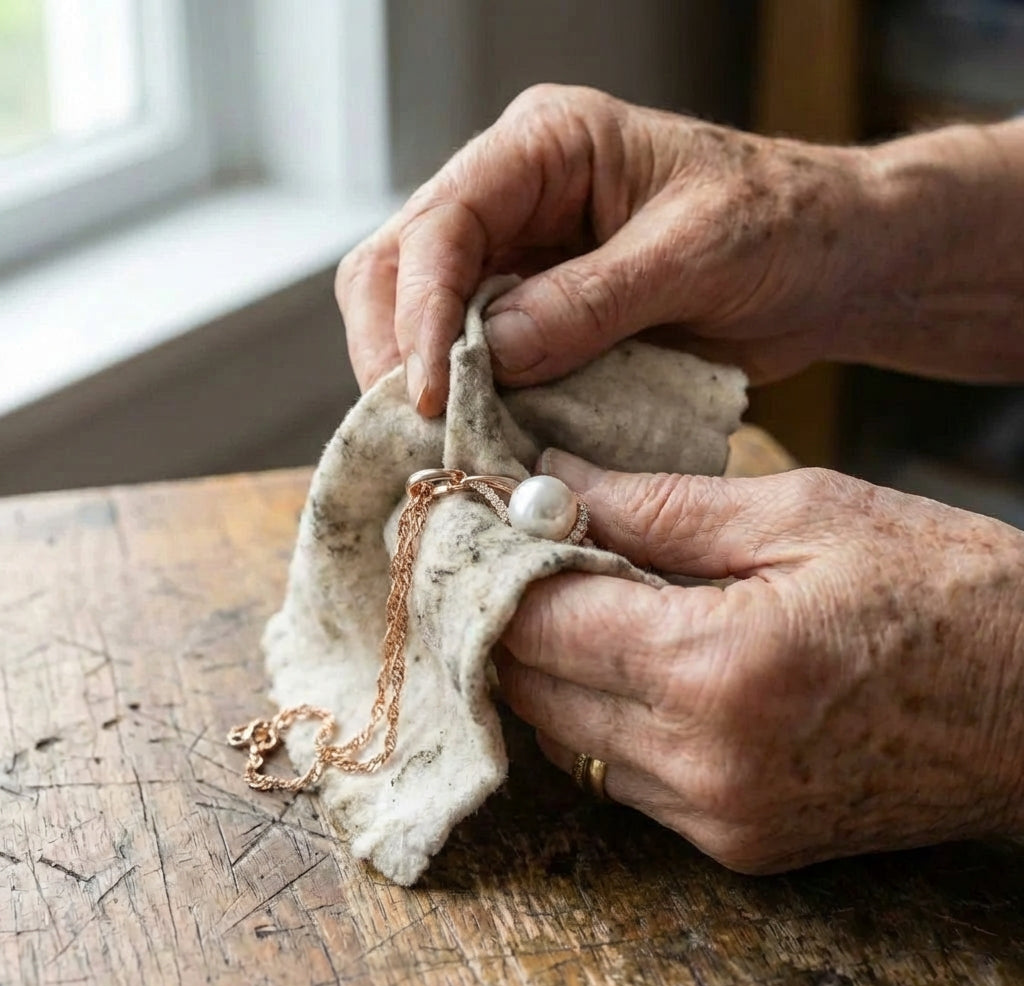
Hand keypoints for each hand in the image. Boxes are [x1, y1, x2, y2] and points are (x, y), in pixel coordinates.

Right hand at [335, 84, 879, 414]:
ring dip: (422, 382)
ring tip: (440, 443)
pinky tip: (478, 439)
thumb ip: (592, 301)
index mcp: (546, 147)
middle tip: (416, 428)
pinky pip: (476, 360)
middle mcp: (514, 197)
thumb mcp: (695, 252)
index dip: (420, 310)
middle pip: (401, 266)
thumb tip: (491, 354)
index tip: (427, 391)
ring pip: (421, 318)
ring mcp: (520, 260)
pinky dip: (470, 402)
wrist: (828, 264)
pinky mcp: (538, 317)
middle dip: (396, 349)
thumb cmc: (782, 225)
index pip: (443, 222)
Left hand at [496, 450, 1023, 872]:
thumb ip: (660, 504)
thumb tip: (554, 478)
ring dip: (550, 667)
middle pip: (534, 688)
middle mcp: (702, 762)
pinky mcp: (737, 843)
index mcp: (717, 667)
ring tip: (573, 596)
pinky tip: (627, 658)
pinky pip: (619, 777)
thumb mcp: (803, 512)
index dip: (496, 564)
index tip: (483, 519)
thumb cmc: (945, 588)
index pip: (542, 620)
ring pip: (563, 741)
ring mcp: (718, 817)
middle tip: (518, 551)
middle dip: (509, 614)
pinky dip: (598, 716)